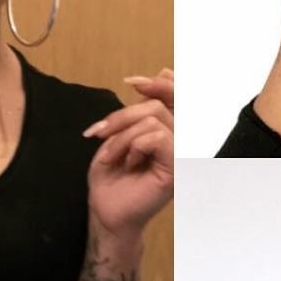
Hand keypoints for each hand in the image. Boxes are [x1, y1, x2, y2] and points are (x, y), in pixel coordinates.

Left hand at [83, 69, 173, 240]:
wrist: (105, 210)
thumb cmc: (112, 176)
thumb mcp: (123, 132)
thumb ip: (143, 107)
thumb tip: (165, 70)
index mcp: (171, 132)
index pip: (178, 96)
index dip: (160, 83)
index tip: (132, 82)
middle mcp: (181, 142)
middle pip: (157, 104)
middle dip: (121, 116)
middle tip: (99, 133)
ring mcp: (182, 155)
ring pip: (153, 119)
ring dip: (121, 136)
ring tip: (111, 156)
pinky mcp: (176, 167)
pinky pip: (157, 137)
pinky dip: (132, 145)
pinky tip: (127, 162)